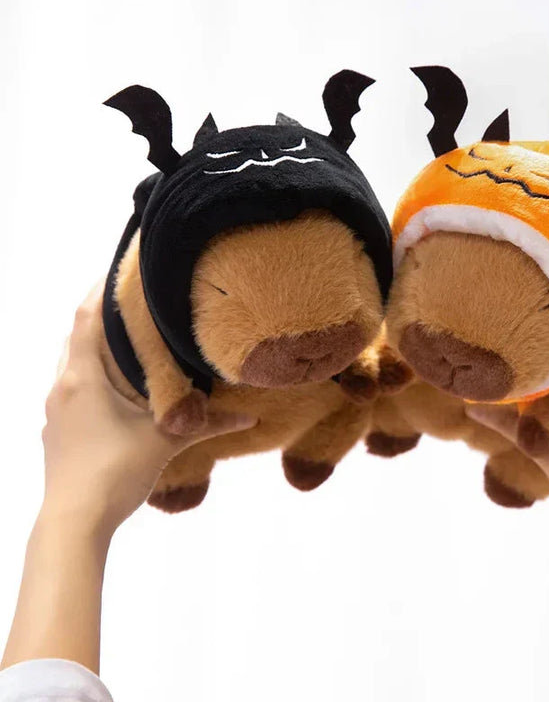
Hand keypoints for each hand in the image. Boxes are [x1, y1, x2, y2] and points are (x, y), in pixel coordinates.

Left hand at [41, 282, 257, 538]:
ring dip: (96, 351)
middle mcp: (62, 387)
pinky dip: (93, 379)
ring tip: (128, 344)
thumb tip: (250, 417)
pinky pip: (73, 390)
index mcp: (82, 378)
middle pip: (77, 338)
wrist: (73, 521)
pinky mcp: (57, 431)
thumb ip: (207, 424)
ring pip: (74, 366)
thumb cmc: (113, 472)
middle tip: (133, 305)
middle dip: (102, 318)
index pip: (86, 319)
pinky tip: (116, 391)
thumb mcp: (165, 442)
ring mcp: (55, 411)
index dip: (100, 289)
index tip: (119, 271)